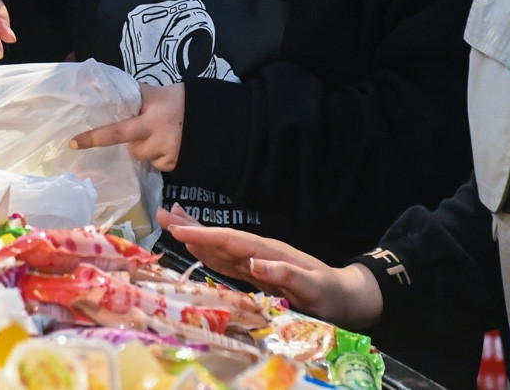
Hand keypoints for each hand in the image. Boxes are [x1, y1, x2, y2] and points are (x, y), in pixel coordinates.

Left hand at [73, 83, 184, 170]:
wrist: (218, 119)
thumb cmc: (185, 101)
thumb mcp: (160, 92)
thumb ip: (138, 96)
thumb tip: (110, 90)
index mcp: (152, 111)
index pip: (118, 127)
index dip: (95, 136)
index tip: (74, 142)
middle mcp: (157, 133)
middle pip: (128, 145)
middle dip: (118, 142)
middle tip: (111, 137)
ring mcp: (166, 151)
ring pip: (140, 154)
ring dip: (144, 147)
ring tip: (160, 135)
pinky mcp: (175, 164)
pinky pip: (156, 164)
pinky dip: (158, 156)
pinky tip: (171, 144)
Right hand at [156, 206, 382, 329]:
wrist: (347, 297)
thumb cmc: (332, 294)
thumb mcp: (314, 288)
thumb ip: (286, 275)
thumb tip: (256, 262)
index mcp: (271, 251)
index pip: (232, 241)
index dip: (206, 235)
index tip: (180, 230)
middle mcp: (260, 252)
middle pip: (221, 237)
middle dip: (192, 226)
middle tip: (163, 213)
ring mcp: (257, 261)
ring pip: (220, 246)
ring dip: (196, 234)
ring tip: (171, 221)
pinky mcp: (257, 273)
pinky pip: (227, 261)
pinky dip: (208, 252)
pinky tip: (196, 246)